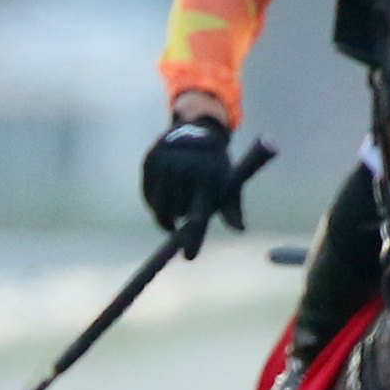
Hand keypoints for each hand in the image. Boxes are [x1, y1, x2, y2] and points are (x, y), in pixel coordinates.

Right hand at [140, 115, 248, 249]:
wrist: (198, 131)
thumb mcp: (230, 186)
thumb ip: (233, 210)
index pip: (198, 215)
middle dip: (182, 218)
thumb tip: (240, 230)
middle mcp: (184, 169)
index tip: (189, 257)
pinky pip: (148, 197)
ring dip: (168, 212)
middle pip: (175, 215)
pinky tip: (166, 192)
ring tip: (179, 198)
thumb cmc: (217, 167)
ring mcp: (165, 163)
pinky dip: (155, 202)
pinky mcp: (149, 161)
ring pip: (159, 207)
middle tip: (188, 207)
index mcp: (208, 177)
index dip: (194, 238)